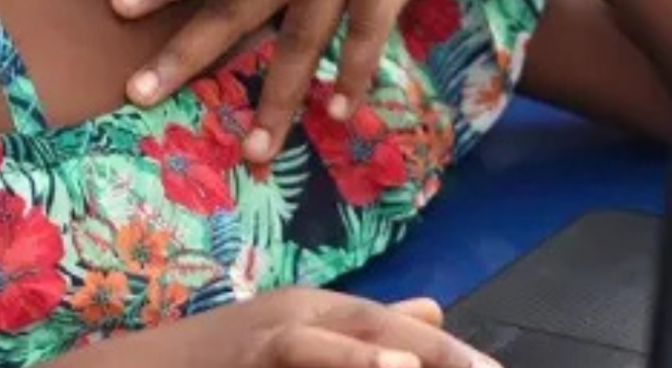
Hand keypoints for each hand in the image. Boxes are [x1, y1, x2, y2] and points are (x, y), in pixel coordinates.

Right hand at [58, 288, 496, 367]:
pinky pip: (288, 364)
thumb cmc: (222, 358)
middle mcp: (294, 315)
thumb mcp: (296, 337)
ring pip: (326, 349)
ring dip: (373, 359)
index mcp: (315, 309)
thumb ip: (362, 335)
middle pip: (373, 327)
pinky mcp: (239, 364)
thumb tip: (435, 310)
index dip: (449, 353)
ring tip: (425, 367)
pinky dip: (333, 363)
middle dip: (436, 356)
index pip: (392, 325)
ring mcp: (261, 341)